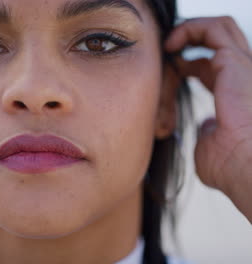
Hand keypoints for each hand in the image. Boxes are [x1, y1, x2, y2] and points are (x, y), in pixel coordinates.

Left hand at [166, 17, 251, 221]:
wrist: (247, 167)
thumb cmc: (231, 165)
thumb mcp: (210, 147)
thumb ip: (207, 132)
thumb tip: (204, 127)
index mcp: (236, 93)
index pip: (212, 66)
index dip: (188, 64)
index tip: (168, 70)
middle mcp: (243, 75)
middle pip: (218, 41)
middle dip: (190, 38)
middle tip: (166, 50)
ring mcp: (243, 66)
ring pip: (219, 27)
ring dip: (189, 29)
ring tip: (167, 44)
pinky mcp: (235, 62)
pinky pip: (212, 29)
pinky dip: (189, 29)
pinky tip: (171, 45)